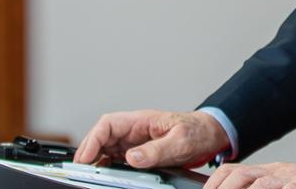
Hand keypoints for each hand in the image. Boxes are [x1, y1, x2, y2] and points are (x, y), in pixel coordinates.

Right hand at [73, 109, 229, 168]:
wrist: (211, 136)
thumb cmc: (198, 131)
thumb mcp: (181, 141)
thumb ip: (157, 150)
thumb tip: (132, 158)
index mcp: (142, 121)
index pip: (108, 124)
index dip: (93, 139)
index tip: (86, 156)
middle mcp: (135, 130)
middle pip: (103, 137)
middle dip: (90, 151)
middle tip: (83, 170)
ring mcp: (136, 142)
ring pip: (107, 149)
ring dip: (98, 160)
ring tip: (92, 174)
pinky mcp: (140, 153)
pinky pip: (118, 159)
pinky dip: (109, 167)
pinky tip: (107, 175)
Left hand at [204, 158, 295, 188]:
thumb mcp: (279, 183)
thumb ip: (255, 185)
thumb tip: (224, 187)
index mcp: (267, 171)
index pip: (231, 171)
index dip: (214, 185)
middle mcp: (277, 173)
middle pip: (242, 177)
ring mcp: (293, 179)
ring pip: (263, 184)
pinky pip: (290, 188)